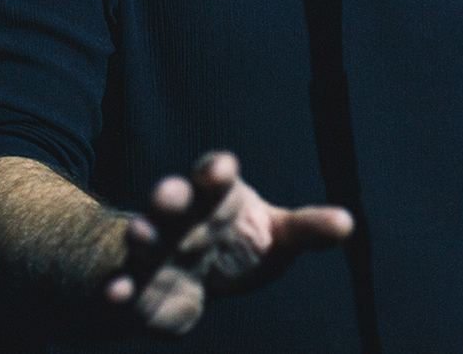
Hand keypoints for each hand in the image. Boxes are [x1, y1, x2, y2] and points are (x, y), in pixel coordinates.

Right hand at [104, 150, 353, 333]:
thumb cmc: (237, 245)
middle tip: (168, 194)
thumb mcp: (275, 236)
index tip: (222, 169)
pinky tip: (115, 292)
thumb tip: (347, 223)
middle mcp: (180, 215)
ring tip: (139, 235)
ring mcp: (155, 248)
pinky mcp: (137, 282)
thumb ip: (307, 229)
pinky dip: (118, 287)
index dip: (216, 170)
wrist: (184, 278)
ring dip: (141, 234)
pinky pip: (124, 282)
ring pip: (145, 236)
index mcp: (215, 196)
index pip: (214, 176)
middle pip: (174, 198)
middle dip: (170, 195)